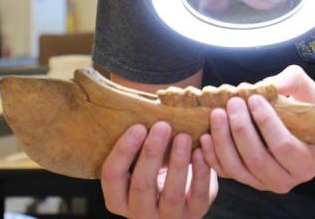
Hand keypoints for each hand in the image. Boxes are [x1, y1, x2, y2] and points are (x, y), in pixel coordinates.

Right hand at [101, 122, 216, 217]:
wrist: (182, 191)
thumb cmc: (155, 167)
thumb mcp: (140, 161)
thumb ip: (137, 144)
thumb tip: (139, 107)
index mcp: (118, 199)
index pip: (113, 176)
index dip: (124, 150)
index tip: (138, 126)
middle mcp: (139, 214)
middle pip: (142, 185)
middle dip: (152, 153)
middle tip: (163, 125)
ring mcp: (167, 218)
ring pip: (171, 193)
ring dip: (178, 162)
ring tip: (183, 136)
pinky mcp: (194, 214)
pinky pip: (198, 194)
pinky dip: (201, 171)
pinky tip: (201, 150)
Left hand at [200, 65, 314, 192]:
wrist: (304, 137)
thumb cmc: (308, 113)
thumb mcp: (309, 92)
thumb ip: (293, 82)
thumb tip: (271, 85)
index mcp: (306, 161)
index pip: (283, 146)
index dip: (266, 122)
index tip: (253, 98)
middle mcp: (286, 179)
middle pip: (257, 159)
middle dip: (241, 129)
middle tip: (232, 103)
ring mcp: (263, 183)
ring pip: (237, 168)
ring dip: (223, 141)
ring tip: (216, 114)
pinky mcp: (246, 180)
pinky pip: (225, 172)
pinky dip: (212, 155)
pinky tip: (205, 136)